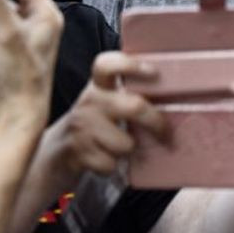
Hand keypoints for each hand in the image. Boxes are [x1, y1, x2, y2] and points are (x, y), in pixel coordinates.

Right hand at [46, 52, 165, 185]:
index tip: (153, 72)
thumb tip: (173, 98)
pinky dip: (112, 167)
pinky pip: (111, 164)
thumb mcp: (107, 101)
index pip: (107, 65)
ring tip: (118, 146)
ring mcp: (82, 127)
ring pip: (125, 143)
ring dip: (128, 150)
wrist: (60, 150)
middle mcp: (90, 102)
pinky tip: (104, 158)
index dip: (130, 65)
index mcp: (98, 86)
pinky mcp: (78, 152)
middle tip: (164, 132)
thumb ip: (128, 95)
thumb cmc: (96, 122)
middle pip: (134, 107)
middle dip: (155, 122)